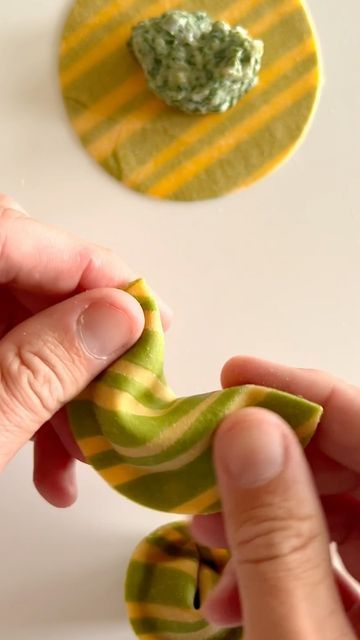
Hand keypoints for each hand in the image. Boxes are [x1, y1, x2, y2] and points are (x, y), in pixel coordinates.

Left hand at [0, 194, 170, 506]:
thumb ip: (43, 367)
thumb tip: (120, 317)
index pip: (15, 234)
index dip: (92, 270)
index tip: (149, 316)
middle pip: (25, 273)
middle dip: (84, 336)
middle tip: (128, 382)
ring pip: (17, 321)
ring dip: (60, 384)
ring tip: (89, 450)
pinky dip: (29, 401)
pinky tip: (49, 464)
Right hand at [192, 356, 359, 636]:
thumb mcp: (297, 639)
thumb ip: (276, 540)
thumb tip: (247, 433)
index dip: (307, 393)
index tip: (237, 377)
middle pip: (349, 466)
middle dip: (268, 459)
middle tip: (203, 458)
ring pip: (332, 510)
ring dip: (260, 513)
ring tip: (205, 532)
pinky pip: (327, 557)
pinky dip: (274, 560)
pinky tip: (231, 588)